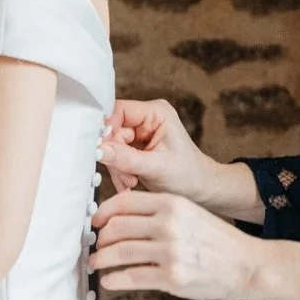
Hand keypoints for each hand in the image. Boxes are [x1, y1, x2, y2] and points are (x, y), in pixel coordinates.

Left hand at [90, 189, 259, 299]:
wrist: (247, 265)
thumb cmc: (217, 242)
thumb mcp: (190, 214)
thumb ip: (160, 213)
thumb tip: (121, 220)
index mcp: (172, 203)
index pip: (124, 202)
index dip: (103, 213)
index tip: (95, 223)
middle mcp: (169, 224)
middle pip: (117, 227)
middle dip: (100, 239)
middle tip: (95, 247)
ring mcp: (170, 251)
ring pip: (119, 252)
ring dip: (101, 260)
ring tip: (97, 264)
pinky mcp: (172, 277)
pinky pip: (131, 277)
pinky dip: (114, 280)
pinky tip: (110, 281)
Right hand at [98, 98, 213, 199]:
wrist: (199, 189)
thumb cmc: (188, 175)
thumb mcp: (156, 167)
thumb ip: (126, 158)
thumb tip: (100, 150)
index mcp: (156, 112)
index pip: (119, 110)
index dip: (107, 129)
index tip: (101, 150)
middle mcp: (147, 118)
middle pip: (112, 130)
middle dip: (115, 157)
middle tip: (126, 177)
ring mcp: (140, 132)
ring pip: (111, 146)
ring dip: (118, 168)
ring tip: (131, 182)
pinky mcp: (135, 147)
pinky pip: (115, 156)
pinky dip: (119, 172)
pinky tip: (130, 182)